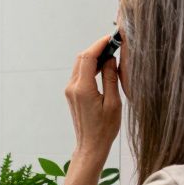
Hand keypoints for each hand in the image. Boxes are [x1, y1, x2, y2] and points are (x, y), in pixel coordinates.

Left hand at [65, 33, 122, 161]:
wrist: (91, 145)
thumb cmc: (105, 128)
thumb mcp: (113, 103)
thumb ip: (110, 78)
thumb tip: (110, 59)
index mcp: (83, 89)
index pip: (88, 57)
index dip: (100, 44)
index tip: (112, 39)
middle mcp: (73, 87)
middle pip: (82, 58)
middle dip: (97, 49)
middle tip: (113, 45)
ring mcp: (70, 90)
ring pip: (80, 65)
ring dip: (94, 57)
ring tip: (111, 55)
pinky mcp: (71, 94)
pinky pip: (80, 74)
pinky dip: (90, 67)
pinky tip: (103, 68)